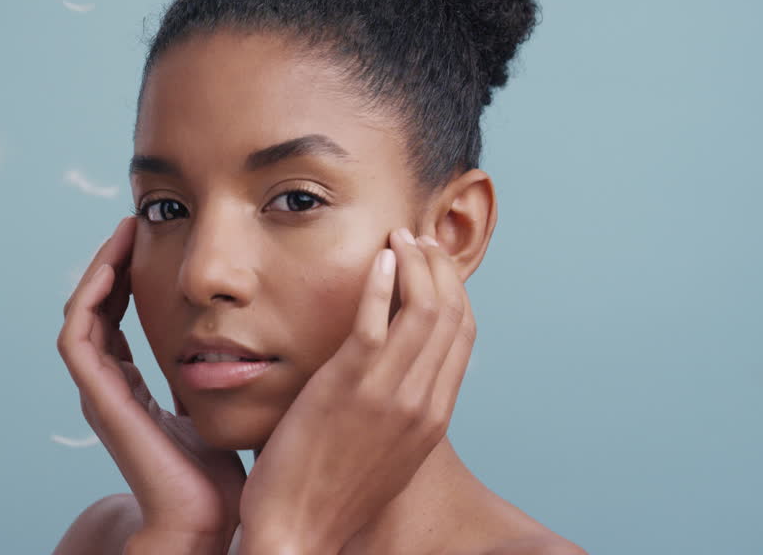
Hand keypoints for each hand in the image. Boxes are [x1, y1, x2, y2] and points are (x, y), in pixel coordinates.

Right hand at [56, 216, 246, 551]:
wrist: (207, 520)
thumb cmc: (222, 471)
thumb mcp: (223, 403)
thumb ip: (223, 369)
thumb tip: (253, 329)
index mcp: (134, 389)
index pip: (116, 319)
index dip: (128, 277)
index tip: (153, 238)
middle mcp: (110, 388)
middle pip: (95, 309)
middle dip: (112, 264)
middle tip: (136, 223)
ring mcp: (100, 394)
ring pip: (81, 315)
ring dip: (98, 270)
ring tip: (125, 232)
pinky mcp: (100, 399)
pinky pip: (77, 337)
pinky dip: (89, 298)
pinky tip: (114, 266)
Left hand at [237, 228, 476, 554]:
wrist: (299, 530)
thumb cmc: (329, 490)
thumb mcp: (383, 448)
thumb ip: (396, 406)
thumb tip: (393, 366)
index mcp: (433, 417)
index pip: (464, 336)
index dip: (454, 290)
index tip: (434, 263)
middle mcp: (421, 403)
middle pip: (451, 314)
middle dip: (439, 267)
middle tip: (417, 238)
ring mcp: (388, 394)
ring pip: (423, 309)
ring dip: (414, 262)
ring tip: (398, 237)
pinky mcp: (348, 386)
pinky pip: (376, 318)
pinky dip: (382, 280)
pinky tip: (378, 256)